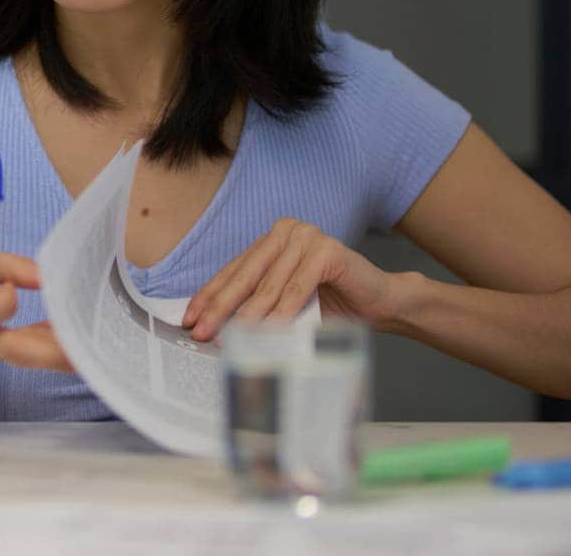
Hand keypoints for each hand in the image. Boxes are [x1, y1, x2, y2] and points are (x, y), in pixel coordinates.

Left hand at [180, 218, 398, 340]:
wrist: (381, 303)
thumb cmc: (331, 305)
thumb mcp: (284, 304)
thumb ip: (256, 306)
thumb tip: (215, 329)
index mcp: (270, 240)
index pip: (233, 270)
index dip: (210, 296)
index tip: (190, 319)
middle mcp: (285, 231)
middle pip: (246, 276)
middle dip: (221, 308)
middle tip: (203, 332)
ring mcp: (308, 236)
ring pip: (270, 284)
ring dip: (249, 315)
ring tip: (233, 339)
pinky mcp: (328, 250)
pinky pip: (298, 287)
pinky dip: (283, 312)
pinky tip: (270, 331)